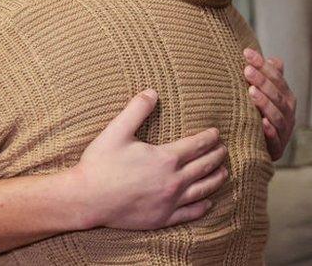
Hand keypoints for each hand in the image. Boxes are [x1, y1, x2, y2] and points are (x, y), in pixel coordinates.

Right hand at [70, 89, 227, 229]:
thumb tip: (152, 92)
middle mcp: (173, 181)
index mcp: (165, 158)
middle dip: (216, 156)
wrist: (86, 199)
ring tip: (224, 172)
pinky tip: (208, 202)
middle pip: (204, 166)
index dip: (209, 138)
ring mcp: (169, 202)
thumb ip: (136, 109)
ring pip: (202, 189)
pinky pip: (189, 213)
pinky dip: (202, 207)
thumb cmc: (99, 163)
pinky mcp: (162, 218)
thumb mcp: (116, 131)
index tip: (216, 134)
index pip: (196, 145)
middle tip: (224, 150)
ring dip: (216, 179)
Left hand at [243, 48, 295, 160]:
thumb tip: (275, 60)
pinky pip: (276, 140)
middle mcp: (288, 113)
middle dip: (263, 81)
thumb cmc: (261, 116)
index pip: (276, 78)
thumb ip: (270, 79)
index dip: (263, 65)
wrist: (261, 150)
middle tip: (247, 70)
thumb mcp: (265, 96)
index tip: (246, 53)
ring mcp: (285, 131)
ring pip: (277, 115)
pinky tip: (261, 123)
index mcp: (286, 97)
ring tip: (251, 92)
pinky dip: (270, 131)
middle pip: (277, 95)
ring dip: (265, 103)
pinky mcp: (278, 149)